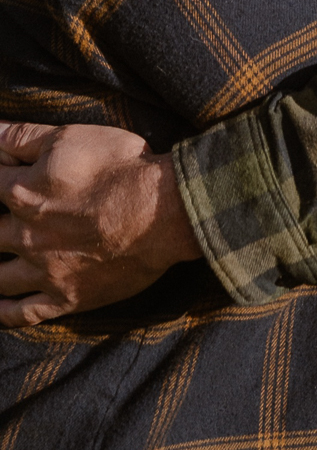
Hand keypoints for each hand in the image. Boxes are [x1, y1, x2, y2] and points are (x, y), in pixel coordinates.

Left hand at [0, 123, 201, 326]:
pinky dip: (4, 312)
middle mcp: (25, 234)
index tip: (3, 180)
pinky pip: (24, 313)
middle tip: (3, 227)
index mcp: (22, 193)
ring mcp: (44, 270)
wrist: (167, 210)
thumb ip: (23, 136)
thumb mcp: (72, 137)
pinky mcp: (67, 296)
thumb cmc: (123, 168)